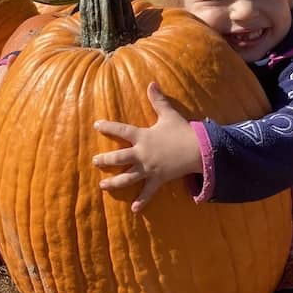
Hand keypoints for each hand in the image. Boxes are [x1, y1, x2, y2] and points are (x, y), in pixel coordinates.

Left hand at [92, 82, 202, 211]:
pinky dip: (142, 201)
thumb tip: (151, 83)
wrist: (198, 149)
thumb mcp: (169, 114)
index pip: (121, 131)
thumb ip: (157, 100)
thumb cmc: (182, 131)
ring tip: (102, 186)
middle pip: (118, 158)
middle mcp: (142, 154)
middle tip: (95, 161)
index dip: (108, 127)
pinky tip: (134, 210)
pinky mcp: (158, 179)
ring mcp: (149, 168)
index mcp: (143, 137)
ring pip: (127, 177)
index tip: (96, 125)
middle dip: (105, 160)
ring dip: (114, 182)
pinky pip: (148, 192)